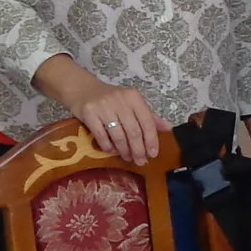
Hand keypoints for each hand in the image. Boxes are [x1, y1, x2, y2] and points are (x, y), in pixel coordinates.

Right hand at [37, 57, 169, 162]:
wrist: (82, 89)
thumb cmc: (111, 99)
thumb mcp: (131, 103)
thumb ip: (149, 116)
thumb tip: (168, 128)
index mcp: (134, 97)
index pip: (147, 121)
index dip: (151, 140)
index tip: (153, 154)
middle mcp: (120, 100)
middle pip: (134, 131)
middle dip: (138, 149)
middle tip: (140, 161)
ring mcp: (103, 107)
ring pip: (118, 135)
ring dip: (124, 150)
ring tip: (127, 158)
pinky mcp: (89, 113)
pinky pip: (101, 136)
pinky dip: (108, 146)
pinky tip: (112, 151)